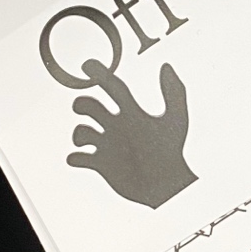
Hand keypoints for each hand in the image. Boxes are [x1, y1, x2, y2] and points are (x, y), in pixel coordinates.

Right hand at [67, 58, 196, 207]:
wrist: (169, 186)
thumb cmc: (174, 153)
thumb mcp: (176, 121)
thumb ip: (174, 93)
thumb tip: (166, 66)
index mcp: (132, 113)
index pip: (113, 88)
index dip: (101, 74)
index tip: (88, 65)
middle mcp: (117, 127)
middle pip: (90, 106)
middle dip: (82, 104)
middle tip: (87, 110)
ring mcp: (108, 146)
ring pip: (81, 131)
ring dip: (78, 133)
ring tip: (87, 141)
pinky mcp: (102, 165)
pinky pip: (78, 158)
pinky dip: (74, 158)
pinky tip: (81, 158)